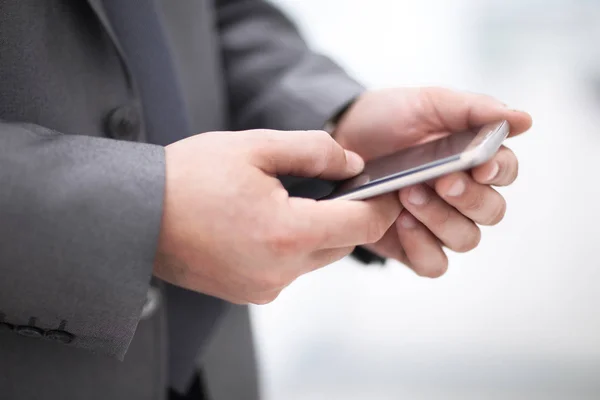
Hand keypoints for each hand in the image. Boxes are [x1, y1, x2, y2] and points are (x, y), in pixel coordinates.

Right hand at [153, 130, 400, 303]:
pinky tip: (267, 221)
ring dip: (317, 229)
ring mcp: (265, 287)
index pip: (362, 225)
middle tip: (333, 183)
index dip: (381, 206)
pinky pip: (291, 268)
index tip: (386, 189)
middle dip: (346, 214)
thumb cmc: (188, 177)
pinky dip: (293, 245)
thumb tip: (354, 165)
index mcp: (287, 233)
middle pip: (343, 243)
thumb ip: (315, 151)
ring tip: (291, 199)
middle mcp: (281, 271)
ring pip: (318, 256)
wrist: (135, 215)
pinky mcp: (251, 293)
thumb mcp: (256, 147)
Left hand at [333, 87, 532, 276]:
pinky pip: (433, 264)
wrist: (342, 134)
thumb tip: (523, 120)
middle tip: (441, 181)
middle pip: (491, 212)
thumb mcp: (428, 103)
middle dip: (468, 198)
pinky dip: (422, 247)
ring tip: (409, 195)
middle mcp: (462, 196)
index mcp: (474, 160)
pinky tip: (401, 222)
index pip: (505, 172)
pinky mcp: (410, 246)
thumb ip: (473, 110)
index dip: (499, 172)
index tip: (480, 166)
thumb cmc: (388, 118)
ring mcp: (437, 223)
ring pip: (465, 239)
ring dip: (441, 220)